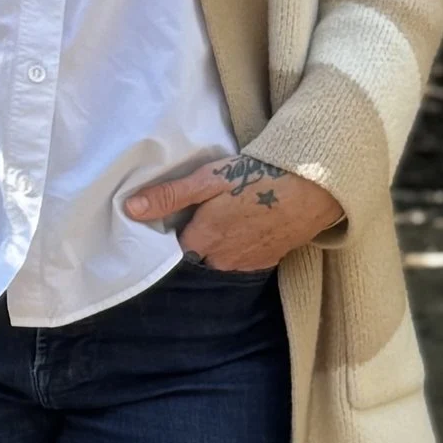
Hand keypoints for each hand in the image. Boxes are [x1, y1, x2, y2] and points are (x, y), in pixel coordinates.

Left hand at [122, 147, 342, 270]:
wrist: (312, 188)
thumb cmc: (256, 178)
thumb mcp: (208, 180)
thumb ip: (170, 196)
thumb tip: (130, 209)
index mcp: (203, 241)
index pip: (173, 252)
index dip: (169, 238)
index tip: (168, 223)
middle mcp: (221, 261)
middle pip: (196, 259)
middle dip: (194, 243)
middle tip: (197, 218)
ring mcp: (246, 264)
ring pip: (219, 262)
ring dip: (217, 248)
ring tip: (222, 223)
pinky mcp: (267, 262)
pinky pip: (242, 262)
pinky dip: (239, 250)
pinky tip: (244, 230)